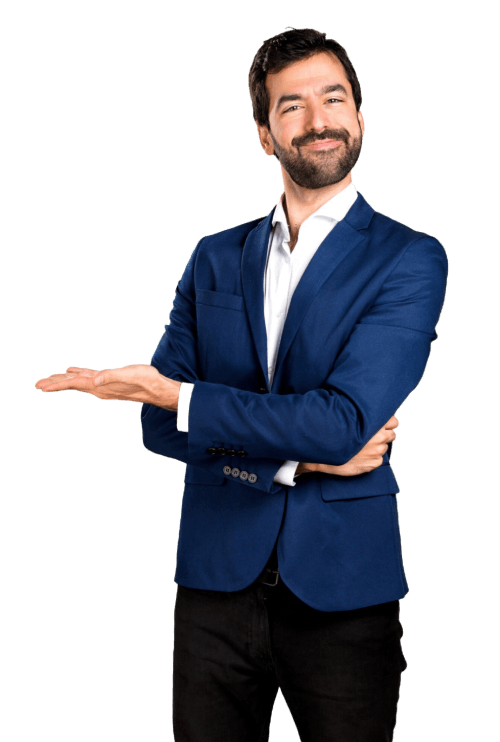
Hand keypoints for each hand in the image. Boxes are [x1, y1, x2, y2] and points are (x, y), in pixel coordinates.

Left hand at [34, 364, 181, 410]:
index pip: (73, 384)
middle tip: (37, 384)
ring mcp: (103, 386)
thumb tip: (96, 379)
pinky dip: (78, 374)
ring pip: (78, 382)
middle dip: (54, 384)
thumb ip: (111, 376)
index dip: (56, 384)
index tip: (41, 386)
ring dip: (63, 380)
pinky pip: (88, 377)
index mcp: (100, 386)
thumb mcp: (129, 375)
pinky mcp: (109, 381)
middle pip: (72, 385)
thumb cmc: (145, 381)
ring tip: (49, 380)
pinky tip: (72, 371)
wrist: (157, 389)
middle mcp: (99, 388)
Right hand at [297, 415, 398, 476]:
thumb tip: (369, 411)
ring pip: (384, 447)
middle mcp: (379, 438)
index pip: (394, 421)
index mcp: (375, 424)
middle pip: (393, 435)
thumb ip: (362, 416)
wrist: (324, 453)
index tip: (383, 424)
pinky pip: (378, 460)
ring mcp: (377, 451)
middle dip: (386, 435)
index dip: (389, 423)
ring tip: (363, 447)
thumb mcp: (348, 419)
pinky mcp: (374, 463)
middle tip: (374, 436)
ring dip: (377, 447)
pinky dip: (372, 458)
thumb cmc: (334, 433)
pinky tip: (361, 456)